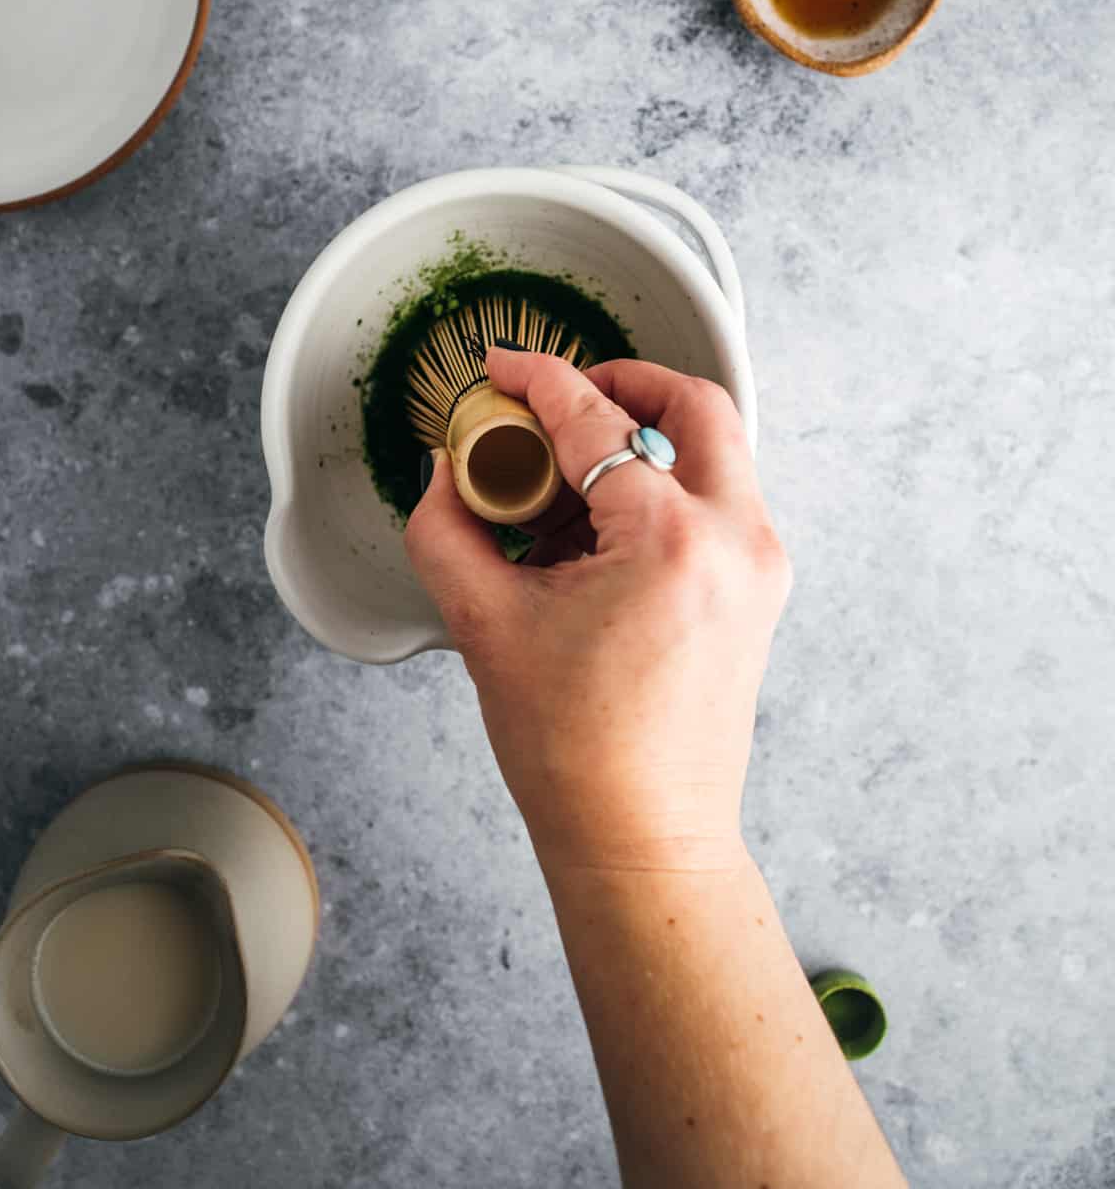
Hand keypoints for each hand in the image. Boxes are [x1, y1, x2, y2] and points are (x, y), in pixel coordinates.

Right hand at [404, 349, 790, 875]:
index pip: (595, 418)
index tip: (502, 368)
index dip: (536, 379)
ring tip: (569, 480)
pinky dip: (664, 486)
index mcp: (670, 539)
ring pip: (715, 449)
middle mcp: (735, 539)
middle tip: (563, 396)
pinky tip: (598, 529)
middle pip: (694, 403)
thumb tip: (446, 471)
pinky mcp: (759, 591)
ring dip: (644, 437)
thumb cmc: (576, 751)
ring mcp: (759, 566)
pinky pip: (718, 499)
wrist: (643, 837)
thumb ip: (447, 527)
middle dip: (624, 380)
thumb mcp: (484, 624)